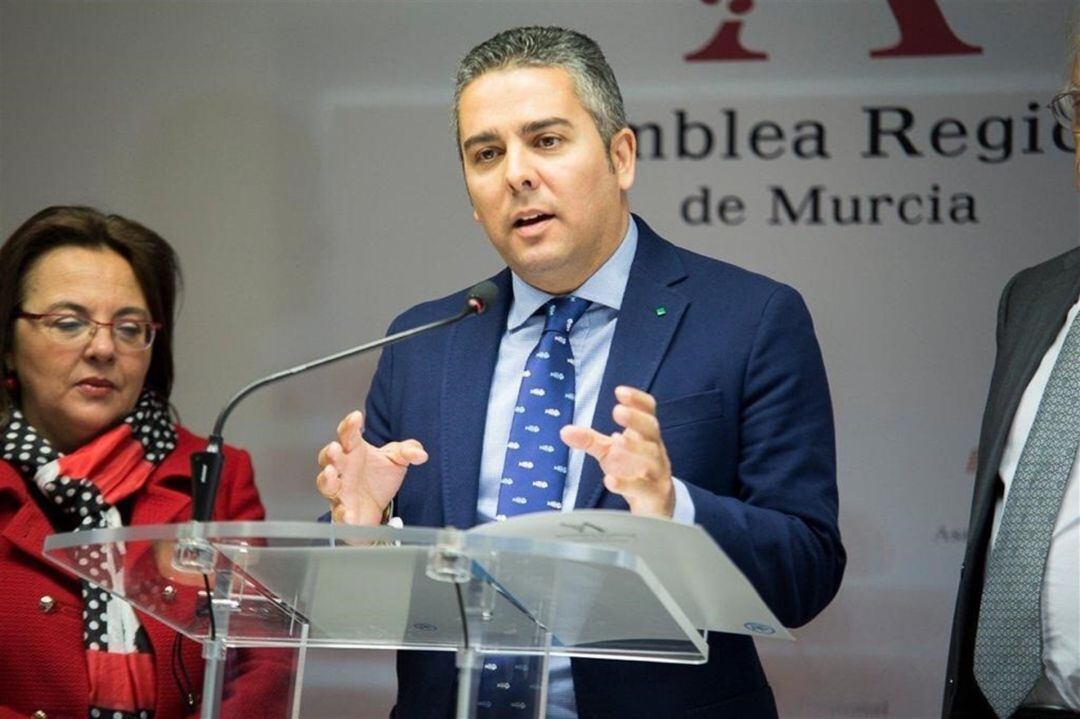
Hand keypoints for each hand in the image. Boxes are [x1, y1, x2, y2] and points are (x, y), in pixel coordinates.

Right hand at [315, 410, 427, 524]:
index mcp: (354, 451)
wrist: (377, 508)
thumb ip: (409, 451)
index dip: (349, 425)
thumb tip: (420, 454)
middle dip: (331, 453)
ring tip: (332, 474)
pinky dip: (342, 515)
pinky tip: (348, 514)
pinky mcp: (343, 513)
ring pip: (327, 483)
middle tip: (336, 448)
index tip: (356, 417)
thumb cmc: (379, 478)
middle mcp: (343, 469)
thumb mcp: (397, 460)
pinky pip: (339, 514)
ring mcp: (341, 491)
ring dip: (327, 479)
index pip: (348, 435)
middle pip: (330, 458)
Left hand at [560, 386, 673, 517]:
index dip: (637, 401)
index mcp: (646, 436)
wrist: (656, 506)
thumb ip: (589, 440)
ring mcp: (658, 474)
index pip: (648, 412)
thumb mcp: (608, 453)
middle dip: (636, 419)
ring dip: (634, 448)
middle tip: (617, 411)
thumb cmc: (633, 471)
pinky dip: (627, 484)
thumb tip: (564, 431)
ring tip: (616, 441)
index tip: (620, 392)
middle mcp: (655, 451)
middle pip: (652, 430)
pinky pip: (644, 489)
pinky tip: (610, 480)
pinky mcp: (655, 496)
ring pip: (652, 458)